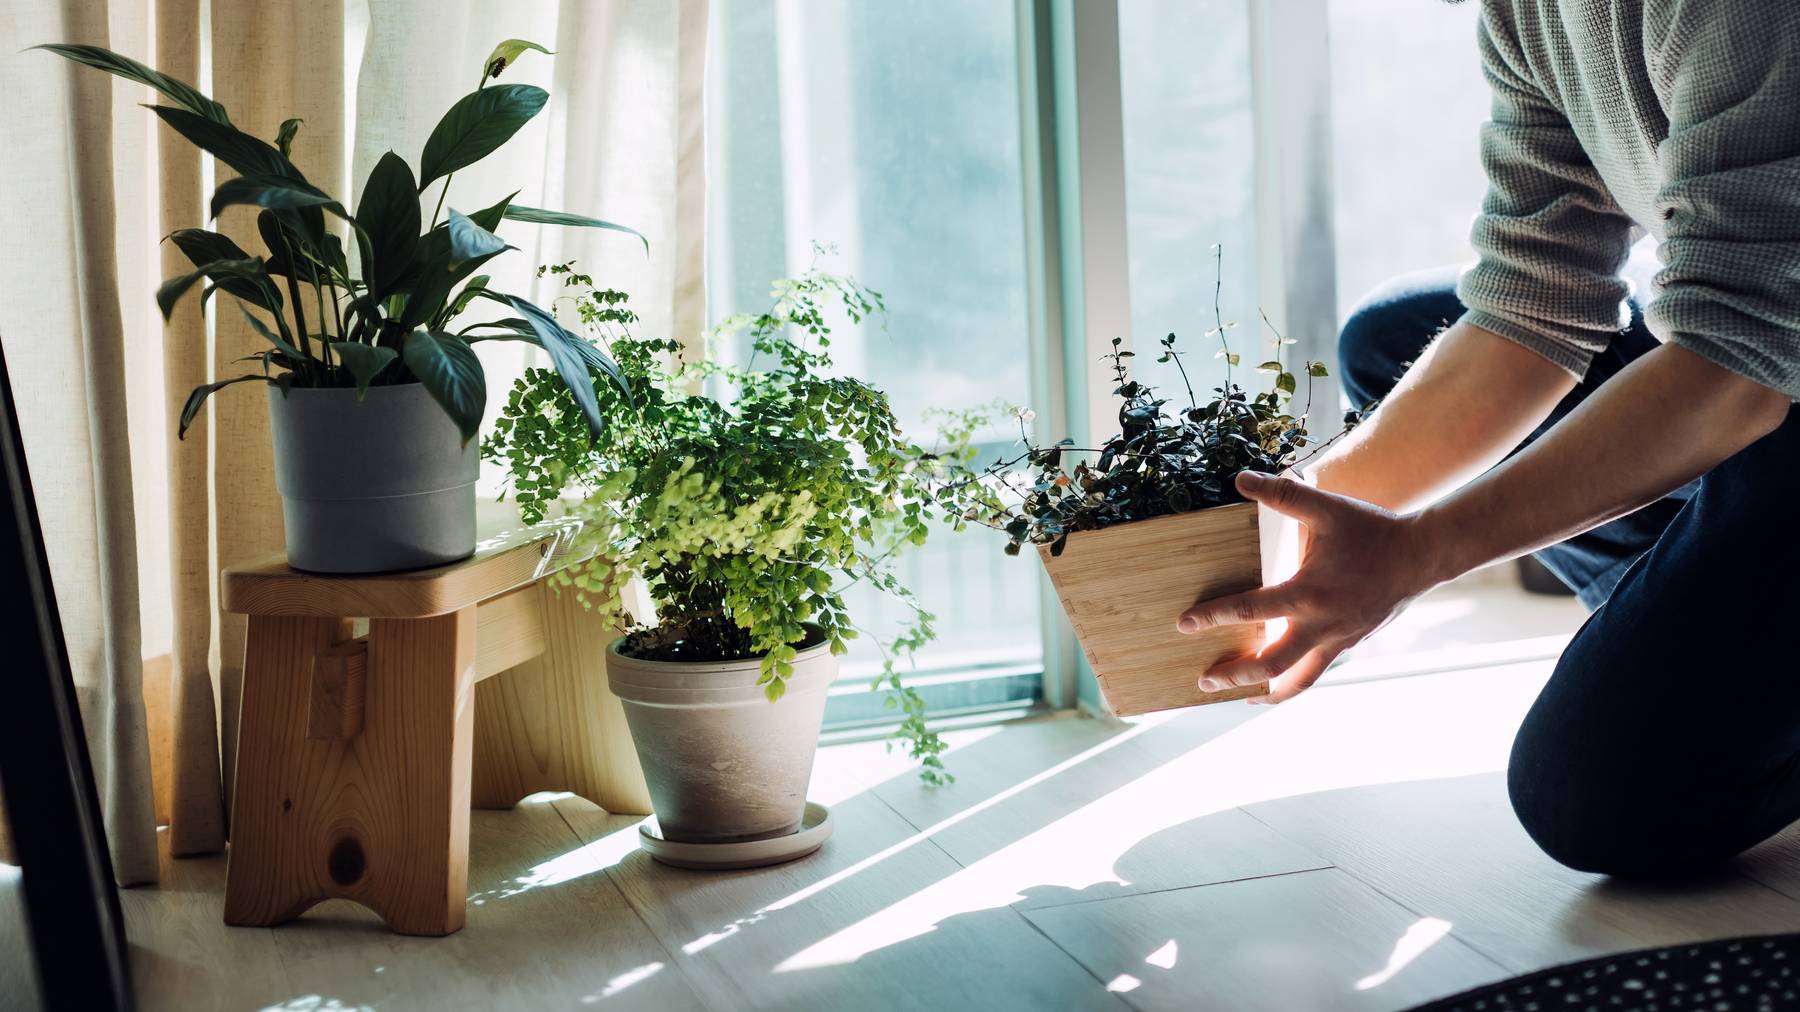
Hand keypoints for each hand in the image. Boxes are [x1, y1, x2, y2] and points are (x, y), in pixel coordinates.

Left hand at [1176, 470, 1449, 703]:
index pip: (1251, 610)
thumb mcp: (1326, 507)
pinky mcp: (1349, 643)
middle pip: (1272, 664)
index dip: (1214, 617)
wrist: (1423, 555)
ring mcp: (1338, 639)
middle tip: (1204, 682)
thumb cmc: (1373, 530)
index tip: (1184, 624)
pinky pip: (1316, 670)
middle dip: (1235, 676)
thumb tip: (1241, 479)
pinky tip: (1279, 679)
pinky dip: (1293, 679)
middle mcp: (1322, 625)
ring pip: (1298, 680)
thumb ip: (1283, 494)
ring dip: (1266, 691)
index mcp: (1310, 593)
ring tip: (1241, 697)